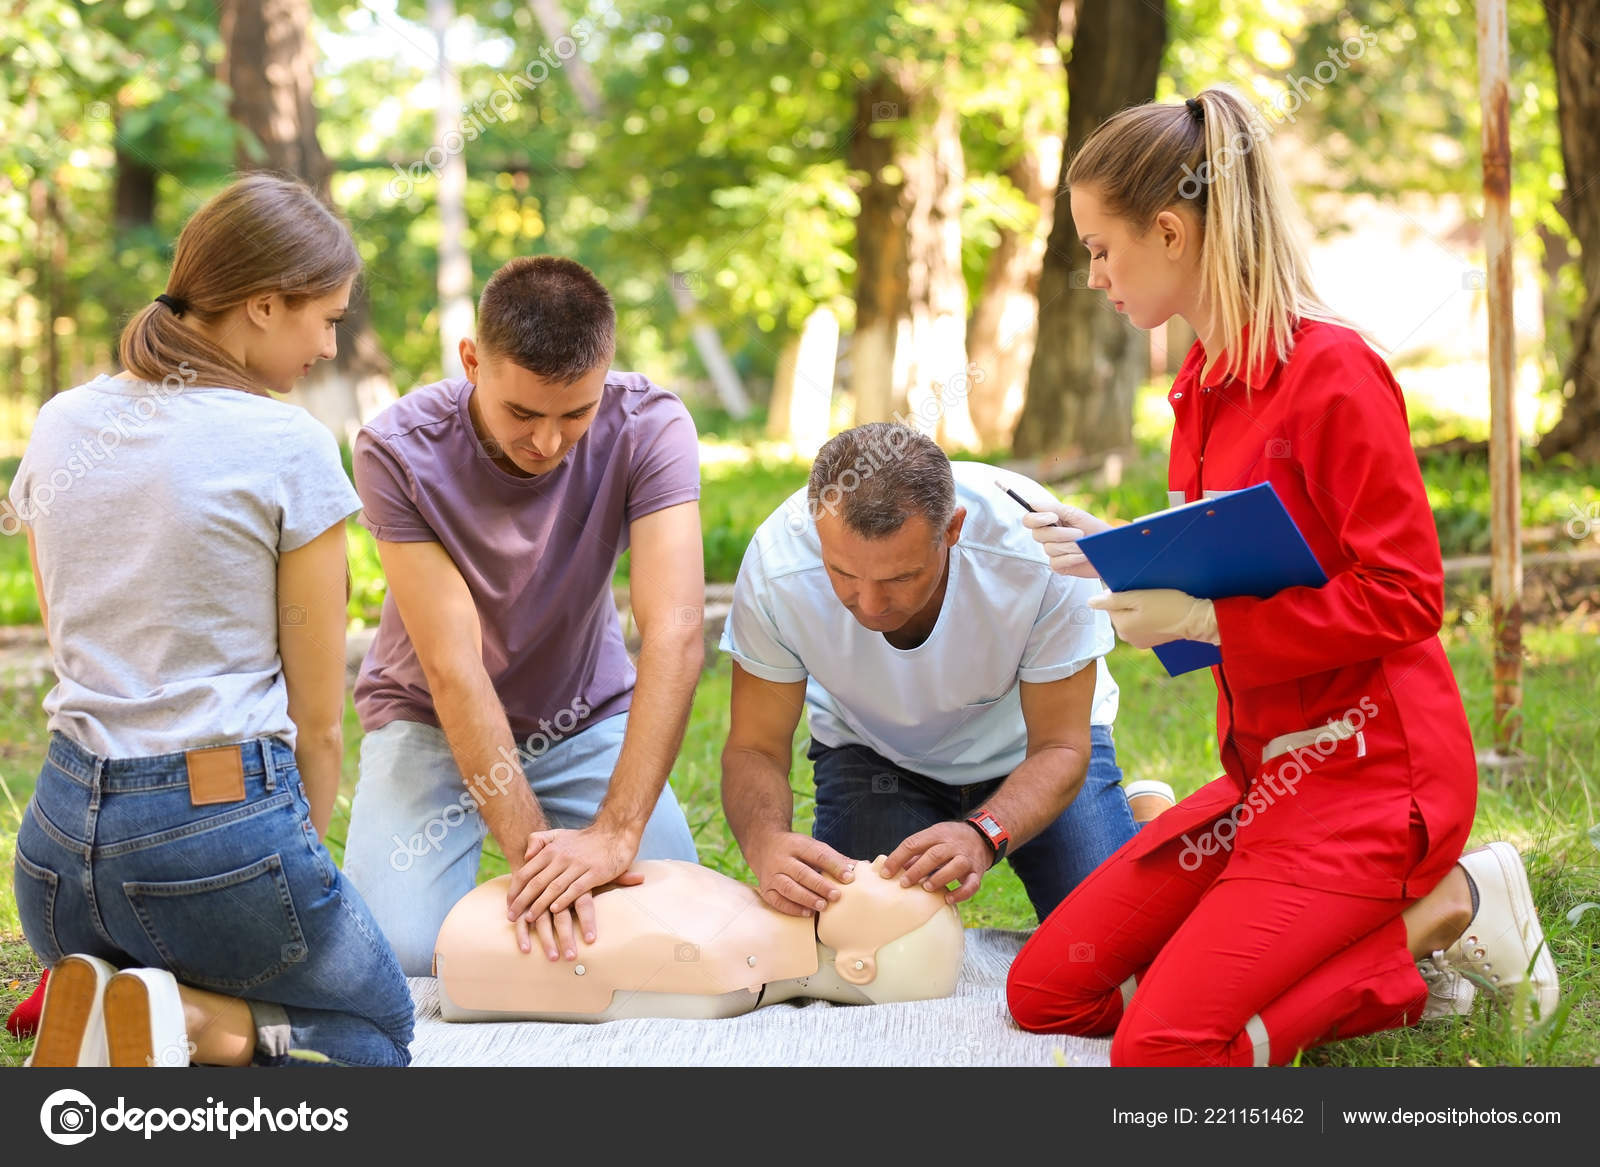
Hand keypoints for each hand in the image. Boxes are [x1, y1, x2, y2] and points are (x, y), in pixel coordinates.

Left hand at [507, 826, 642, 960]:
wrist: (616, 833)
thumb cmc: (585, 839)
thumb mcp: (559, 834)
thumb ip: (539, 841)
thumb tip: (526, 856)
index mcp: (551, 850)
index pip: (526, 872)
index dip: (515, 890)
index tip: (508, 905)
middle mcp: (562, 857)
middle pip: (536, 883)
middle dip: (522, 902)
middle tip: (511, 917)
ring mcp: (578, 865)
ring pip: (553, 888)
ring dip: (540, 905)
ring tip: (529, 919)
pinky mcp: (594, 873)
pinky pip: (576, 889)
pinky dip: (564, 900)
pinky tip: (555, 911)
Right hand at [749, 832, 856, 916]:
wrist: (764, 845)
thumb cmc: (797, 849)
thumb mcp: (813, 846)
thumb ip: (835, 858)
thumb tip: (862, 866)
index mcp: (797, 845)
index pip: (817, 854)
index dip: (834, 866)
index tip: (850, 877)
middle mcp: (782, 859)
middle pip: (802, 872)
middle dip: (820, 885)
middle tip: (837, 896)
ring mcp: (772, 874)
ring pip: (788, 887)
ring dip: (806, 898)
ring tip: (823, 906)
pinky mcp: (766, 888)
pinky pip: (777, 900)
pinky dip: (792, 908)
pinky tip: (807, 913)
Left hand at [882, 821, 993, 904]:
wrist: (982, 836)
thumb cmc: (949, 840)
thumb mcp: (932, 838)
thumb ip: (915, 853)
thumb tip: (893, 869)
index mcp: (937, 834)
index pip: (914, 843)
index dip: (898, 858)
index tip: (885, 873)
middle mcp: (953, 845)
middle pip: (935, 855)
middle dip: (917, 869)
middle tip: (903, 883)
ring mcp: (967, 858)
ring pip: (956, 866)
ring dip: (939, 878)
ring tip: (926, 888)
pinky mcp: (977, 872)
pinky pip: (972, 884)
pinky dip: (961, 893)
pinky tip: (948, 899)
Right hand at [1021, 502, 1110, 577]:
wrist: (1111, 549)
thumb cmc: (1095, 530)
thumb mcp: (1076, 515)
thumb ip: (1054, 508)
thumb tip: (1032, 503)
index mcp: (1050, 522)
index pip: (1029, 520)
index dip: (1037, 519)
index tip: (1054, 517)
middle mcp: (1048, 537)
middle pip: (1038, 535)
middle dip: (1060, 534)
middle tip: (1079, 533)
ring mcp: (1052, 552)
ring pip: (1049, 549)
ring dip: (1070, 546)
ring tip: (1084, 545)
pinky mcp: (1058, 566)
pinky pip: (1056, 561)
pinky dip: (1072, 558)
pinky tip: (1083, 555)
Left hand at [1088, 588, 1218, 649]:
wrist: (1195, 620)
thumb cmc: (1169, 605)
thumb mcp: (1139, 597)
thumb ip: (1113, 600)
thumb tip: (1091, 602)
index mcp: (1121, 626)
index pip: (1110, 604)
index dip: (1122, 593)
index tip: (1138, 589)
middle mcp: (1127, 637)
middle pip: (1120, 612)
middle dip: (1129, 602)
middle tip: (1148, 595)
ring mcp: (1138, 642)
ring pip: (1130, 618)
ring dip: (1138, 610)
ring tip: (1155, 603)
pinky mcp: (1149, 642)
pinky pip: (1141, 626)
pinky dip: (1146, 618)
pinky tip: (1159, 613)